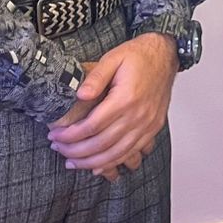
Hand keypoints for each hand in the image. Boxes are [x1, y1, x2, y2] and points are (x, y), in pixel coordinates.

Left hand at [47, 32, 177, 176]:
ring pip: (116, 154)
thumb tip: (80, 95)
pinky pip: (132, 152)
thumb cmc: (140, 56)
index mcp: (126, 98)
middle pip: (102, 144)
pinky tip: (98, 167)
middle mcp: (138, 115)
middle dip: (75, 151)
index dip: (70, 136)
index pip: (92, 126)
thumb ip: (95, 76)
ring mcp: (147, 124)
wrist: (166, 55)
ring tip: (72, 162)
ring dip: (92, 162)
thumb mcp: (113, 57)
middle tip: (58, 149)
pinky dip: (114, 163)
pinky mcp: (153, 128)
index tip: (55, 136)